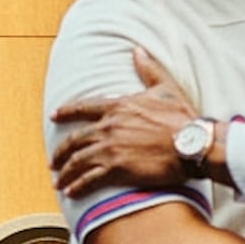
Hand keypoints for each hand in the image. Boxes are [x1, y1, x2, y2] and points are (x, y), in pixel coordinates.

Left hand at [50, 49, 204, 198]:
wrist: (191, 144)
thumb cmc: (182, 117)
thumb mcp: (165, 87)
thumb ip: (148, 69)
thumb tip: (138, 51)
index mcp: (118, 106)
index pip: (83, 108)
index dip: (65, 112)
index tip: (53, 116)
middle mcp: (108, 127)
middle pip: (74, 139)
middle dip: (60, 152)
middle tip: (53, 161)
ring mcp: (110, 149)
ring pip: (77, 161)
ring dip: (65, 173)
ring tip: (58, 181)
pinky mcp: (116, 170)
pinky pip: (88, 179)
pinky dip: (76, 186)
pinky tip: (70, 192)